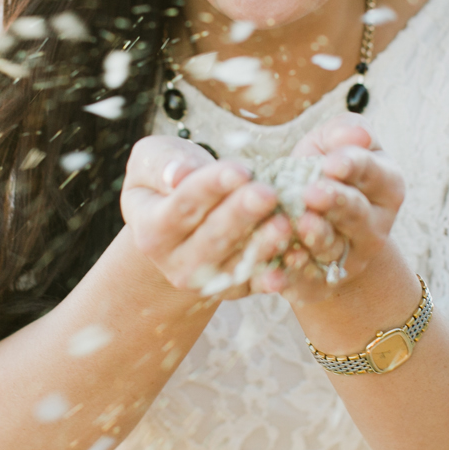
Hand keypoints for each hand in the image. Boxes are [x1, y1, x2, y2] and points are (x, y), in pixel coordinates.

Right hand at [120, 136, 293, 299]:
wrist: (180, 224)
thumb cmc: (168, 180)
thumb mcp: (153, 161)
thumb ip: (161, 164)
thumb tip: (177, 175)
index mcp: (151, 229)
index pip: (183, 205)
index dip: (211, 187)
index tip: (239, 170)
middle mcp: (175, 262)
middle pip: (212, 238)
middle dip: (241, 215)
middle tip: (267, 194)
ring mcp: (206, 280)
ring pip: (237, 263)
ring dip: (263, 245)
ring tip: (285, 223)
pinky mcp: (235, 288)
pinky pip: (257, 282)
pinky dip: (277, 272)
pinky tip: (297, 256)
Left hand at [280, 115, 404, 302]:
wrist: (318, 225)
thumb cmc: (323, 172)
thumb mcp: (332, 144)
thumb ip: (344, 133)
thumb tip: (357, 134)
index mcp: (385, 185)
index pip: (373, 172)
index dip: (352, 166)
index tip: (331, 163)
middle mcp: (374, 226)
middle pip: (357, 213)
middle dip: (335, 202)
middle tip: (311, 192)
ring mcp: (351, 257)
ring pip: (334, 247)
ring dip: (317, 238)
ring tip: (300, 225)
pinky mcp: (323, 282)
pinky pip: (309, 280)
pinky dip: (294, 276)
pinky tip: (278, 267)